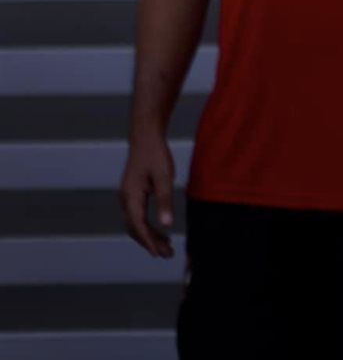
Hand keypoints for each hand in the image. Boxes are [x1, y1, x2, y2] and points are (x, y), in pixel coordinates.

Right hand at [120, 130, 175, 257]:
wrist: (145, 137)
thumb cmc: (155, 155)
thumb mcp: (164, 177)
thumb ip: (165, 201)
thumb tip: (166, 224)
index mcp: (131, 197)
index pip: (138, 227)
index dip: (148, 242)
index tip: (159, 254)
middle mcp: (125, 200)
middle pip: (135, 229)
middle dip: (150, 243)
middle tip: (166, 254)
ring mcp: (128, 197)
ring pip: (135, 224)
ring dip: (149, 236)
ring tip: (166, 246)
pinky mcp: (133, 194)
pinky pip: (137, 216)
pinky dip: (147, 226)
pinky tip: (160, 229)